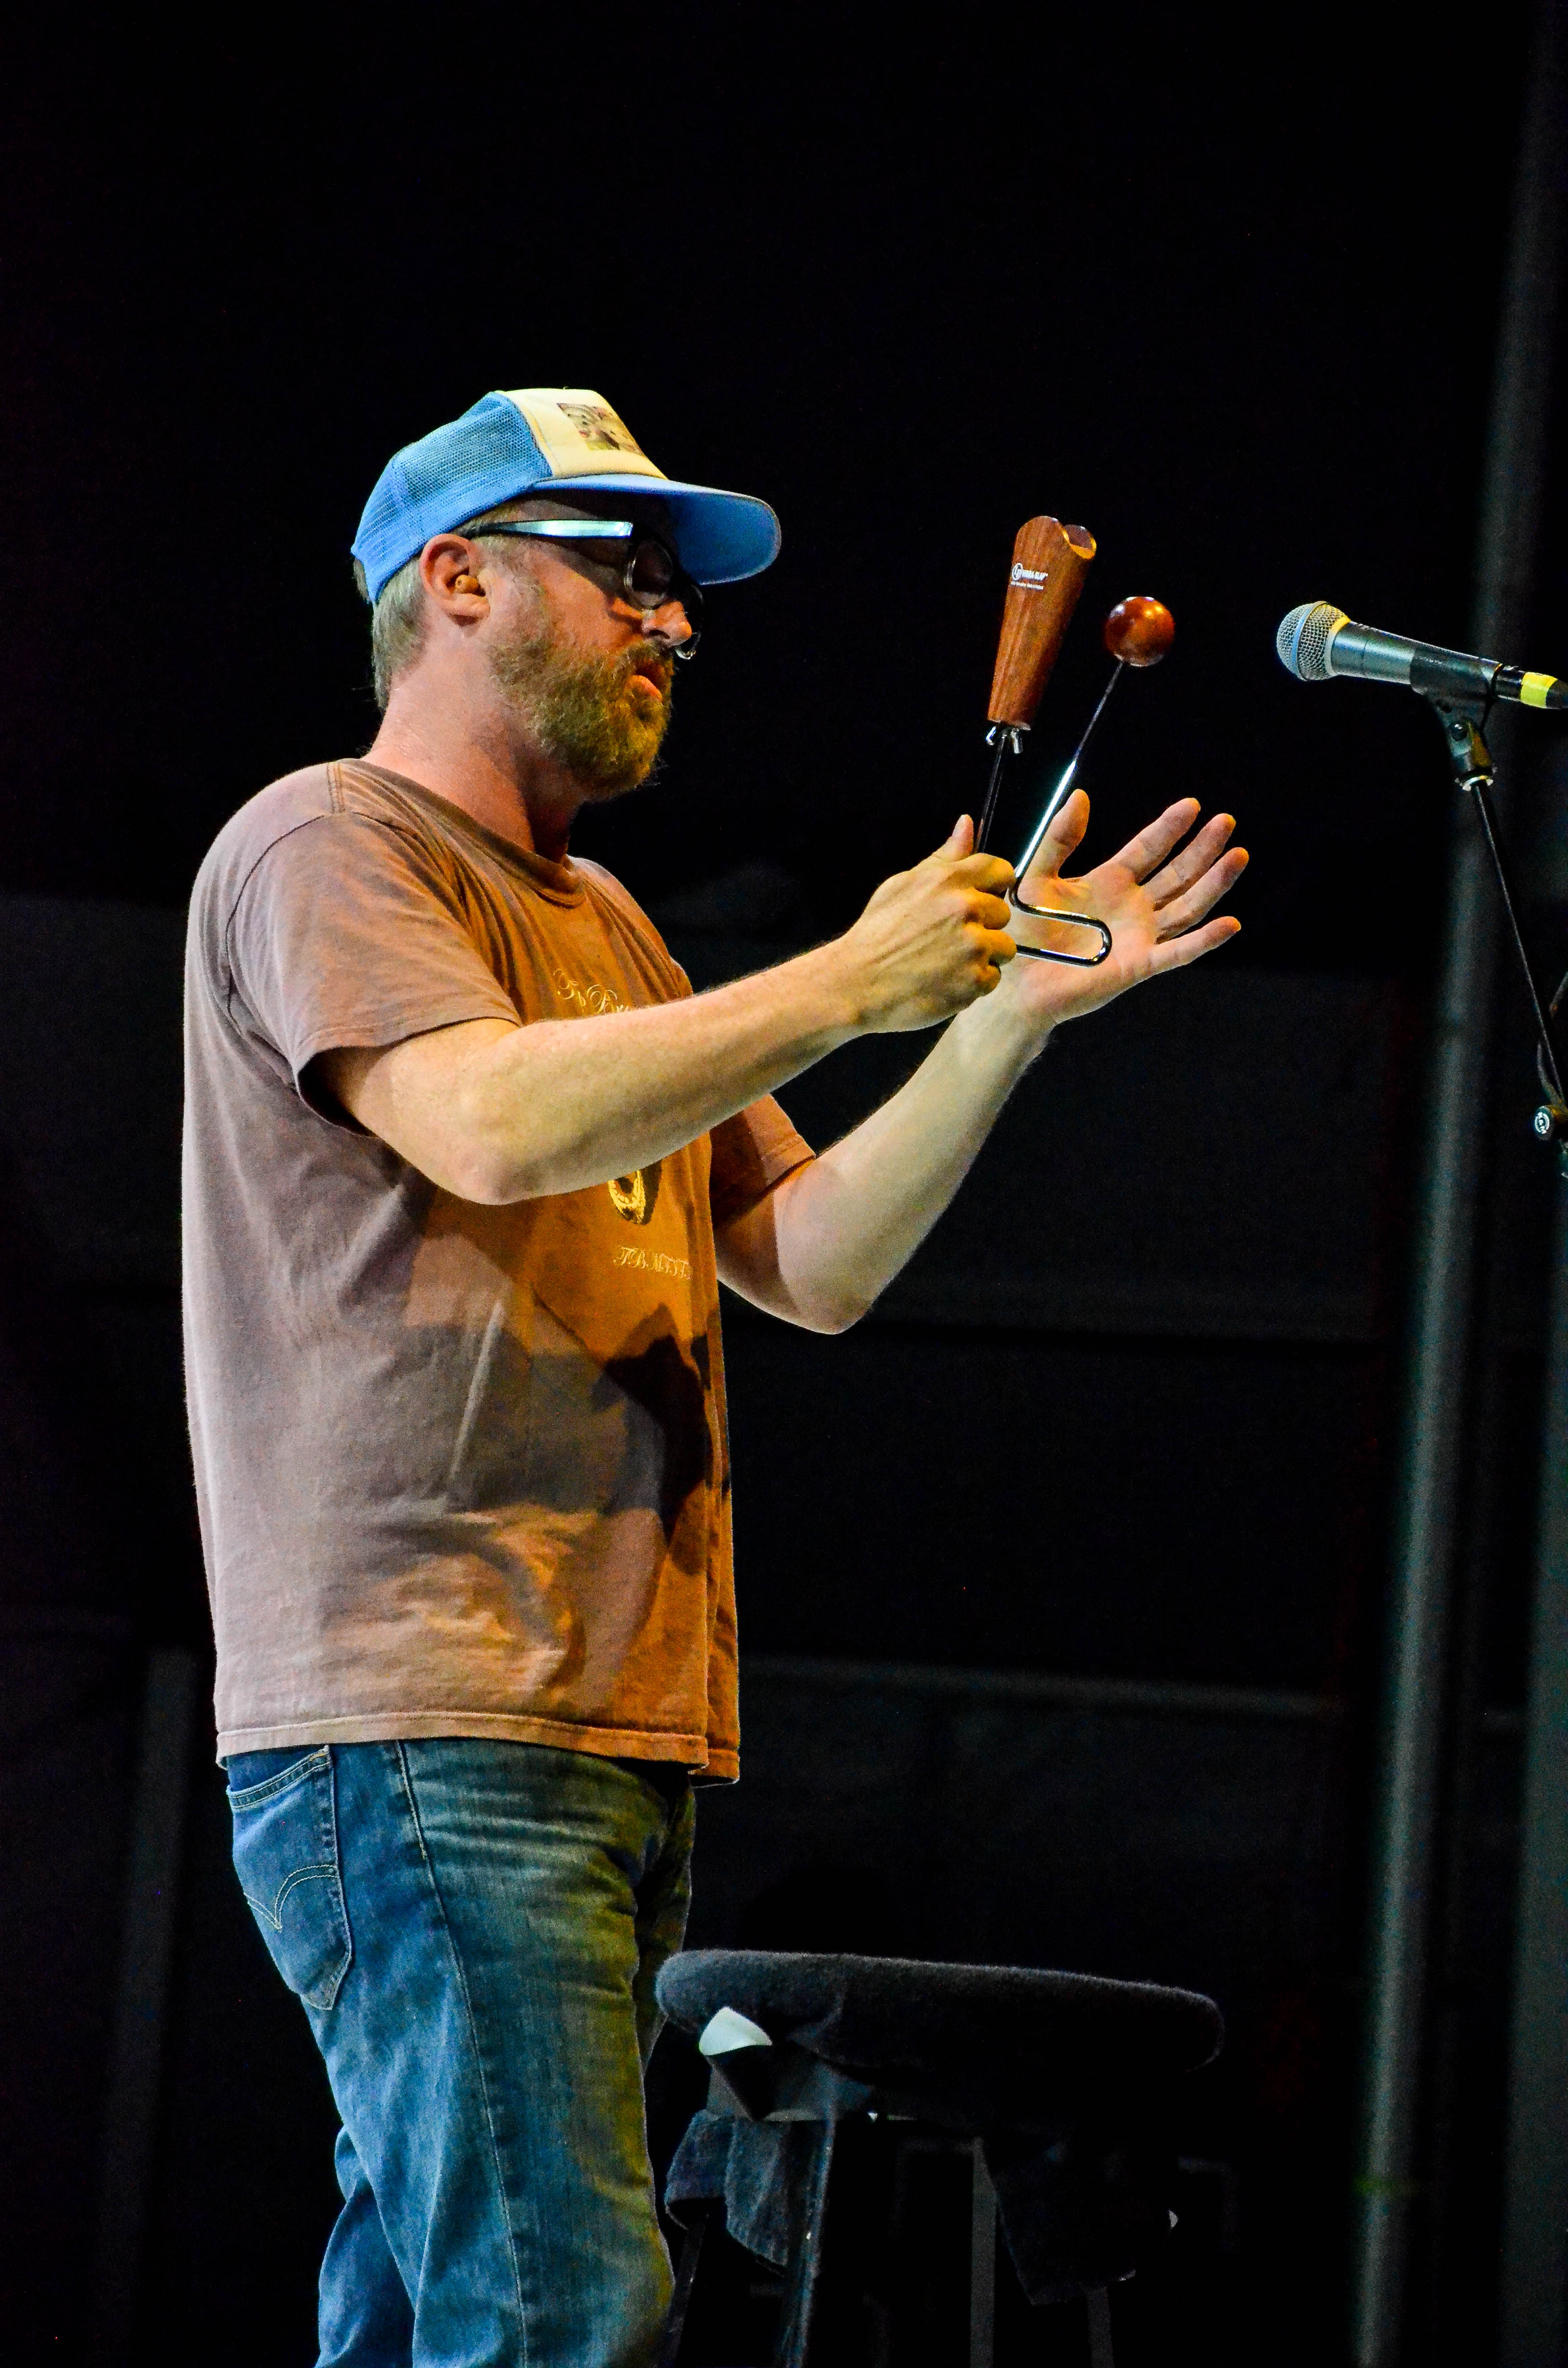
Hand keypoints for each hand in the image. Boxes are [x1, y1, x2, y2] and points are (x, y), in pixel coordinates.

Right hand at [833, 818, 1017, 1032]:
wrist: (857, 983)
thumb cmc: (877, 933)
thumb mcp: (904, 884)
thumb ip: (943, 857)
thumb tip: (967, 823)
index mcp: (948, 880)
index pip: (1001, 870)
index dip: (993, 886)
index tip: (980, 899)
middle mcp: (965, 909)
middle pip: (1003, 912)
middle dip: (984, 925)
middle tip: (950, 938)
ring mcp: (973, 947)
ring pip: (1003, 947)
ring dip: (983, 955)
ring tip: (949, 962)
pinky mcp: (974, 980)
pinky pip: (993, 978)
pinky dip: (974, 982)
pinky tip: (947, 980)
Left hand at [992, 790, 1245, 1030]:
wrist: (1016, 982)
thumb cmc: (1024, 932)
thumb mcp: (1037, 877)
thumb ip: (1058, 839)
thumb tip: (1080, 795)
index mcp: (1110, 881)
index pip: (1149, 848)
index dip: (1170, 828)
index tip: (1193, 805)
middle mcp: (1132, 907)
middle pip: (1178, 873)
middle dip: (1203, 848)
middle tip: (1225, 822)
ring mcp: (1140, 936)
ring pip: (1187, 906)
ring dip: (1214, 883)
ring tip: (1237, 855)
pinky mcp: (1139, 965)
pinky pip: (1177, 952)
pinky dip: (1204, 941)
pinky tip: (1229, 924)